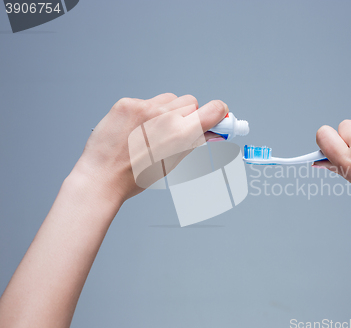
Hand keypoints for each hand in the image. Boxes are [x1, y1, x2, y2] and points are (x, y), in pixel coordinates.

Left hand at [71, 93, 227, 202]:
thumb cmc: (136, 176)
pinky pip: (147, 100)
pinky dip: (146, 112)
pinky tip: (136, 128)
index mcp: (181, 134)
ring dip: (168, 111)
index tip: (219, 115)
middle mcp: (164, 117)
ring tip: (153, 131)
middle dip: (189, 115)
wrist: (102, 177)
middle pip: (191, 102)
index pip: (214, 109)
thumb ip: (195, 143)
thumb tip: (213, 133)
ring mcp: (144, 107)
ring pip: (170, 99)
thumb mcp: (173, 163)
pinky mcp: (126, 103)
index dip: (219, 112)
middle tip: (177, 131)